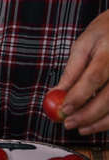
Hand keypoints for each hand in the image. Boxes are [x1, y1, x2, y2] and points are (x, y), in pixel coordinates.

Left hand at [54, 9, 108, 134]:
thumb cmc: (105, 33)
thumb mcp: (84, 45)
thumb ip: (72, 70)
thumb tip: (57, 93)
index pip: (93, 78)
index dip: (78, 96)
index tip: (64, 109)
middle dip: (87, 114)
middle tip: (69, 123)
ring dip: (99, 122)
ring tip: (81, 127)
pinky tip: (97, 123)